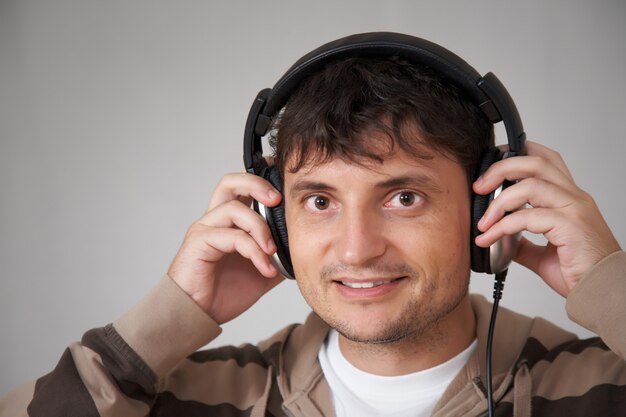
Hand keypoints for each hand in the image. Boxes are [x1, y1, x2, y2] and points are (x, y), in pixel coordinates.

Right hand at [168, 172, 283, 323]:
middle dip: (257, 184)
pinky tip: (266, 268)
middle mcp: (215, 219)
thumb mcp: (262, 272)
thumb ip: (279, 256)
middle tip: (278, 199)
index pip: (243, 188)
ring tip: (273, 251)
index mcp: (230, 222)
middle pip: (230, 182)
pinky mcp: (199, 243)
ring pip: (234, 210)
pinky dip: (254, 251)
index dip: (262, 178)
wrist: (199, 316)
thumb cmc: (223, 293)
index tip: (283, 178)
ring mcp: (205, 229)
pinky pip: (232, 237)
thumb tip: (303, 249)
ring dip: (260, 228)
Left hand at [473, 141, 620, 296]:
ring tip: (482, 221)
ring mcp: (574, 208)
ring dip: (498, 202)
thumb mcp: (544, 252)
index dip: (515, 154)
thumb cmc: (581, 271)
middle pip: (536, 162)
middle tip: (479, 186)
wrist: (602, 291)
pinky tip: (488, 238)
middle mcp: (573, 197)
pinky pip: (527, 217)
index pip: (544, 159)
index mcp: (568, 197)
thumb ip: (523, 241)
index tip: (490, 167)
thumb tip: (500, 237)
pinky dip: (502, 227)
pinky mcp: (570, 225)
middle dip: (501, 168)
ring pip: (530, 185)